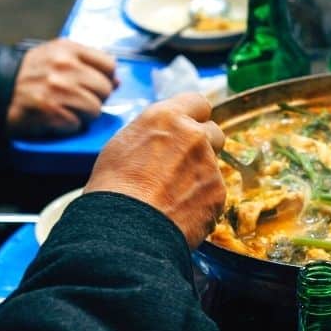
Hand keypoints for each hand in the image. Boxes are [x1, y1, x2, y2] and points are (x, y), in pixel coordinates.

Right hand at [7, 39, 116, 136]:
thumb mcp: (57, 56)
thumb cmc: (30, 74)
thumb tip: (117, 81)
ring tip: (66, 109)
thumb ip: (88, 63)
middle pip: (105, 89)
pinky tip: (55, 118)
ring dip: (83, 114)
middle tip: (77, 99)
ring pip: (95, 109)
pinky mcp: (50, 111)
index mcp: (68, 49)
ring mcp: (57, 89)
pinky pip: (77, 124)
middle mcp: (64, 66)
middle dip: (95, 98)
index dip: (105, 78)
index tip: (95, 84)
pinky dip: (68, 126)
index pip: (109, 65)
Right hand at [84, 93, 226, 247]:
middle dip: (203, 145)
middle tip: (181, 166)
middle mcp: (194, 135)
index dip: (194, 117)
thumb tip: (164, 137)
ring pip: (213, 166)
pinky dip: (201, 202)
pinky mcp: (218, 192)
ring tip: (172, 196)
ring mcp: (210, 164)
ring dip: (199, 176)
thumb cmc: (112, 188)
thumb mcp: (123, 145)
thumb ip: (154, 134)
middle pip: (213, 132)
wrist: (125, 228)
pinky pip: (214, 193)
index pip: (198, 102)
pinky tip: (179, 212)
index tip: (189, 128)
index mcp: (167, 118)